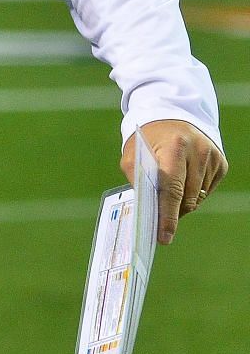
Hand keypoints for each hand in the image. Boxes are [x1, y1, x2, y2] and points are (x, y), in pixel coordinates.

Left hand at [122, 120, 227, 244]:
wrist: (171, 116)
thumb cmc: (147, 140)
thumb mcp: (132, 156)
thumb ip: (138, 181)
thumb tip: (147, 213)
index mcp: (174, 147)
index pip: (172, 190)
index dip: (168, 216)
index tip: (164, 237)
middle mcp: (199, 151)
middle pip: (188, 197)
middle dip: (173, 213)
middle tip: (160, 222)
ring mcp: (213, 157)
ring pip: (199, 197)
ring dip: (183, 203)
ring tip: (168, 195)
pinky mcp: (221, 163)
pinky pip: (207, 189)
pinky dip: (194, 192)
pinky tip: (183, 181)